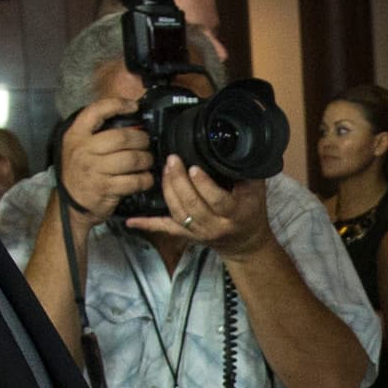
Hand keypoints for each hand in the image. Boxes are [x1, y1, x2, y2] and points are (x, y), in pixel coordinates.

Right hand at [56, 98, 154, 219]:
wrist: (70, 205)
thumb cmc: (80, 171)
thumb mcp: (79, 147)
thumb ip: (96, 133)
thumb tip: (130, 121)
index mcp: (76, 135)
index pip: (96, 111)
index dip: (117, 104)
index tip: (134, 106)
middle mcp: (83, 150)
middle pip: (122, 137)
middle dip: (141, 139)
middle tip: (146, 143)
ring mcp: (94, 170)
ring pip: (131, 159)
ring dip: (146, 159)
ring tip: (147, 161)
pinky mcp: (105, 188)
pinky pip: (134, 180)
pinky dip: (145, 179)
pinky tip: (146, 178)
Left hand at [127, 157, 271, 259]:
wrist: (244, 241)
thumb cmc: (250, 212)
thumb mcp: (255, 190)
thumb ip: (244, 171)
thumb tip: (233, 146)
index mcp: (234, 213)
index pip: (218, 200)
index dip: (204, 184)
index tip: (194, 167)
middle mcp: (215, 224)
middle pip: (193, 205)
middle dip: (179, 181)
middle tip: (173, 160)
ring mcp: (198, 231)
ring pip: (178, 213)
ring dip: (168, 190)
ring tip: (164, 170)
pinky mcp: (186, 234)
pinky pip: (165, 228)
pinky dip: (147, 223)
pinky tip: (132, 220)